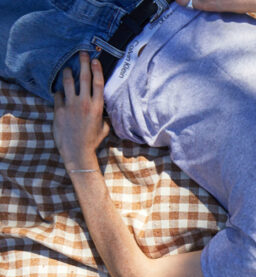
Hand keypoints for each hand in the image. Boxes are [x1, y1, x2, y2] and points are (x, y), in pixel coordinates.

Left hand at [53, 52, 108, 170]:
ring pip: (68, 82)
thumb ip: (103, 116)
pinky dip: (59, 93)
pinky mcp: (59, 110)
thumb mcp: (104, 128)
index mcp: (97, 107)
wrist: (77, 151)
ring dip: (68, 73)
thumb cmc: (92, 141)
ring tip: (68, 69)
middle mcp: (84, 103)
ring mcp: (70, 105)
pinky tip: (61, 95)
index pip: (98, 83)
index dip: (97, 70)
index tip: (95, 60)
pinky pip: (58, 95)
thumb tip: (102, 110)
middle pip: (84, 78)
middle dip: (83, 63)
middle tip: (82, 53)